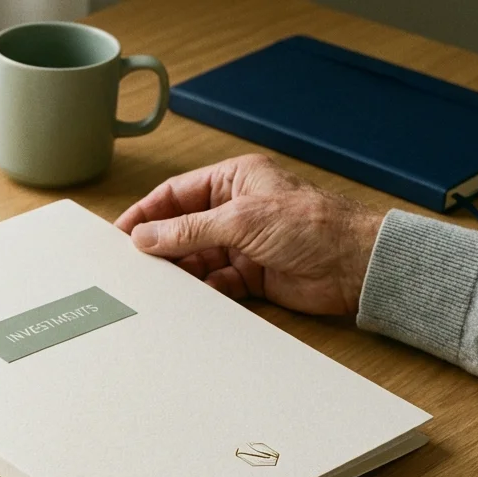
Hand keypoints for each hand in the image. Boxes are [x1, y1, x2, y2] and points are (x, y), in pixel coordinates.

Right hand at [115, 154, 383, 315]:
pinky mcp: (252, 274)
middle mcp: (236, 209)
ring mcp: (243, 243)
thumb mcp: (241, 220)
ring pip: (197, 257)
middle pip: (183, 227)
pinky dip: (204, 289)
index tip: (122, 232)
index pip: (177, 194)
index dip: (147, 212)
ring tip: (162, 282)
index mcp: (234, 180)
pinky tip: (196, 295)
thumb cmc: (313, 225)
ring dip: (181, 270)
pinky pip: (216, 282)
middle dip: (161, 245)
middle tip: (135, 263)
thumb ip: (189, 229)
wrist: (354, 265)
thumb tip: (147, 235)